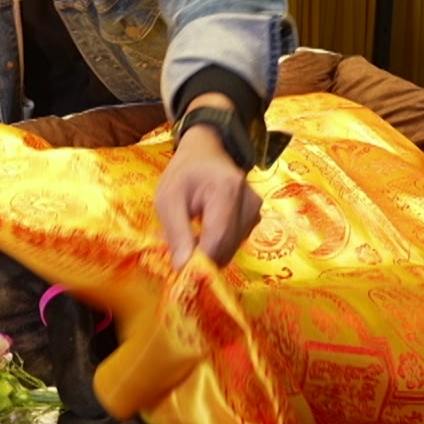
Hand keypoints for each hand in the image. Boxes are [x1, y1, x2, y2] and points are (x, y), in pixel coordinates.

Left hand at [154, 124, 261, 269]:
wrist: (207, 151)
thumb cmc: (184, 173)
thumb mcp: (168, 198)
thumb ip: (176, 232)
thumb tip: (182, 268)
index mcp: (226, 189)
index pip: (217, 238)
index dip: (199, 262)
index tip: (179, 271)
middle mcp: (249, 201)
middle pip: (226, 248)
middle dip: (201, 258)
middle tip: (179, 249)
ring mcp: (255, 210)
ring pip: (231, 249)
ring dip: (209, 251)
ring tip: (191, 234)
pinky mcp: (255, 217)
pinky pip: (235, 243)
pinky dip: (218, 245)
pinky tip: (205, 230)